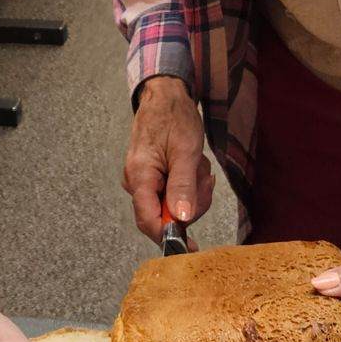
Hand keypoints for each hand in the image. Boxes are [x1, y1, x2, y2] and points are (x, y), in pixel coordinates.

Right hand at [124, 76, 214, 241]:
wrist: (166, 96)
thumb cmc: (173, 117)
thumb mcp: (186, 151)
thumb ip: (183, 186)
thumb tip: (181, 218)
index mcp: (139, 176)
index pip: (148, 221)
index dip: (169, 236)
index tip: (189, 245)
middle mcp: (136, 181)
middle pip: (163, 215)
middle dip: (190, 203)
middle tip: (203, 180)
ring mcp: (144, 180)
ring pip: (172, 205)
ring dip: (193, 191)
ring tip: (198, 166)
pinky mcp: (153, 178)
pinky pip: (173, 194)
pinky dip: (189, 184)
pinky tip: (193, 167)